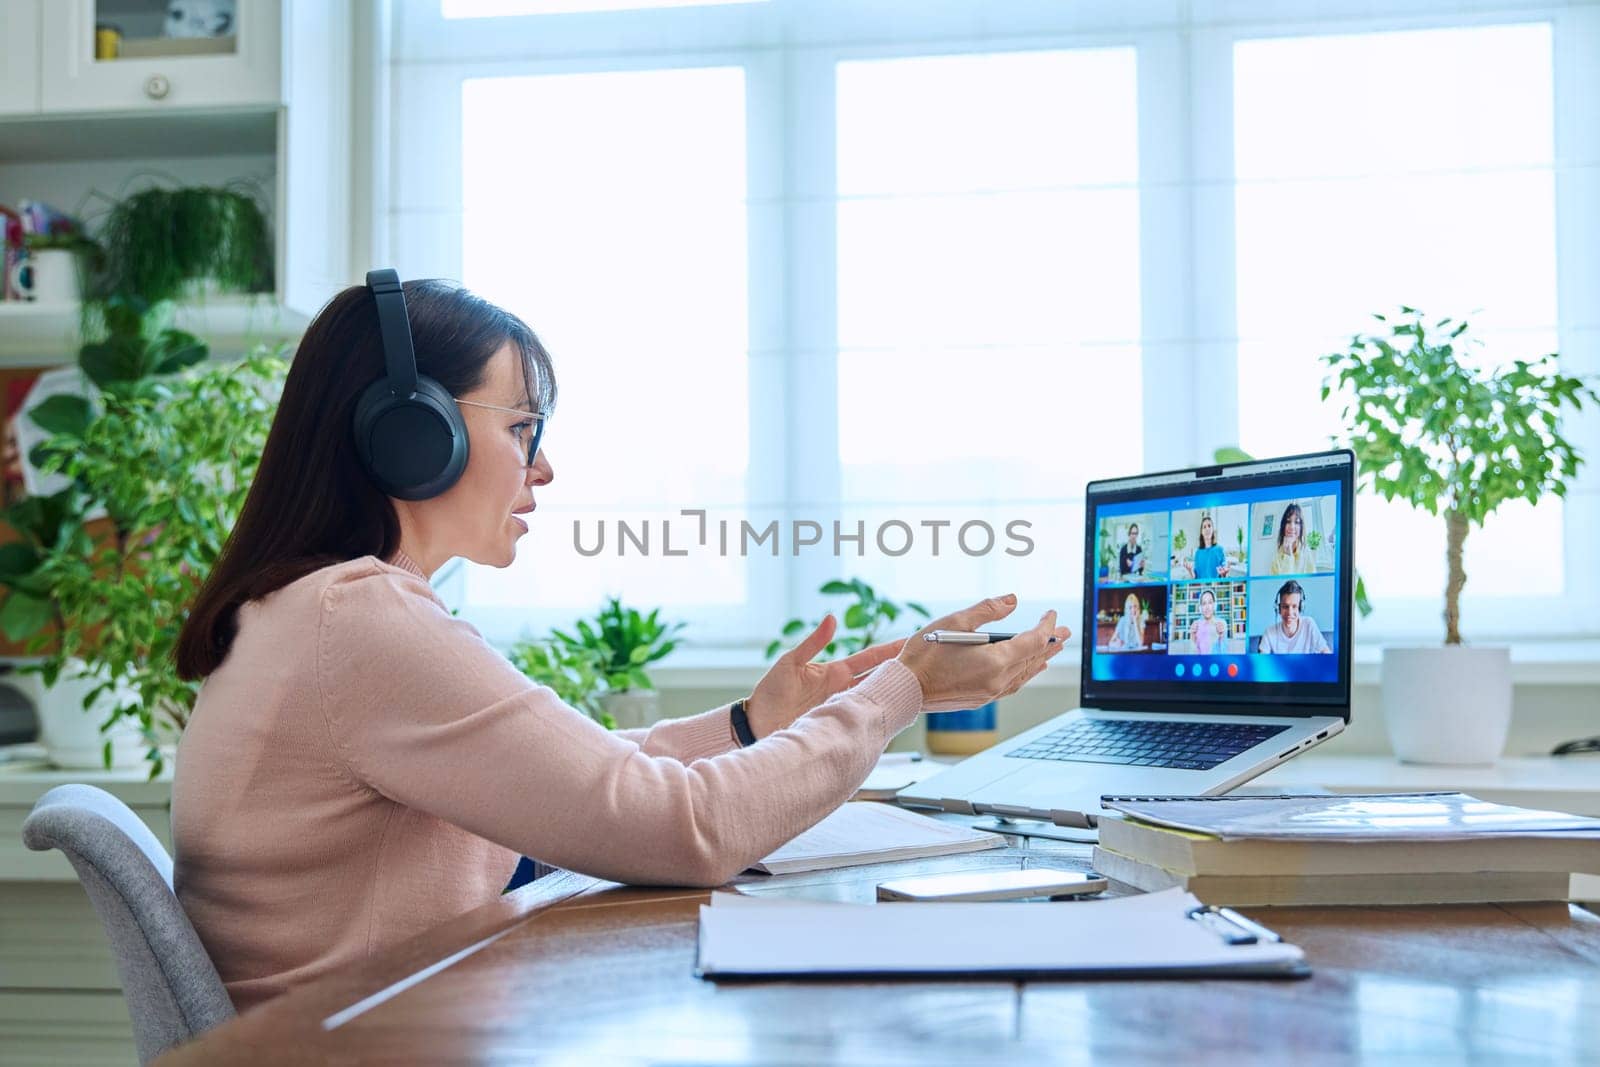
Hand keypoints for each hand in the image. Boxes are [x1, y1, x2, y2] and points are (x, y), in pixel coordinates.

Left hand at [746, 615, 904, 738]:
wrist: (756, 723)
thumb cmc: (770, 692)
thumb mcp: (790, 663)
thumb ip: (813, 643)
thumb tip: (832, 618)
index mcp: (835, 672)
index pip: (870, 658)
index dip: (890, 649)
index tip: (910, 640)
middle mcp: (843, 690)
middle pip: (879, 678)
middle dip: (901, 671)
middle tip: (926, 664)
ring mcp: (842, 708)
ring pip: (875, 699)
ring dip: (894, 694)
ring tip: (919, 688)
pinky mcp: (837, 724)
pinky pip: (863, 720)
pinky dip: (879, 717)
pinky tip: (895, 715)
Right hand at [896, 594, 1071, 711]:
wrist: (904, 689)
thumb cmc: (924, 655)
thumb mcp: (955, 622)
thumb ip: (987, 610)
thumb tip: (1012, 600)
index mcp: (996, 661)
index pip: (1034, 641)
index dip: (1046, 626)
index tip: (1051, 613)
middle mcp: (998, 681)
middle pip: (1034, 659)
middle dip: (1050, 643)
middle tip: (1064, 632)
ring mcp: (989, 693)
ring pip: (1025, 675)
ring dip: (1040, 660)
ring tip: (1050, 651)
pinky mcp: (979, 700)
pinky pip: (1012, 686)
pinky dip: (1024, 674)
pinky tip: (1024, 671)